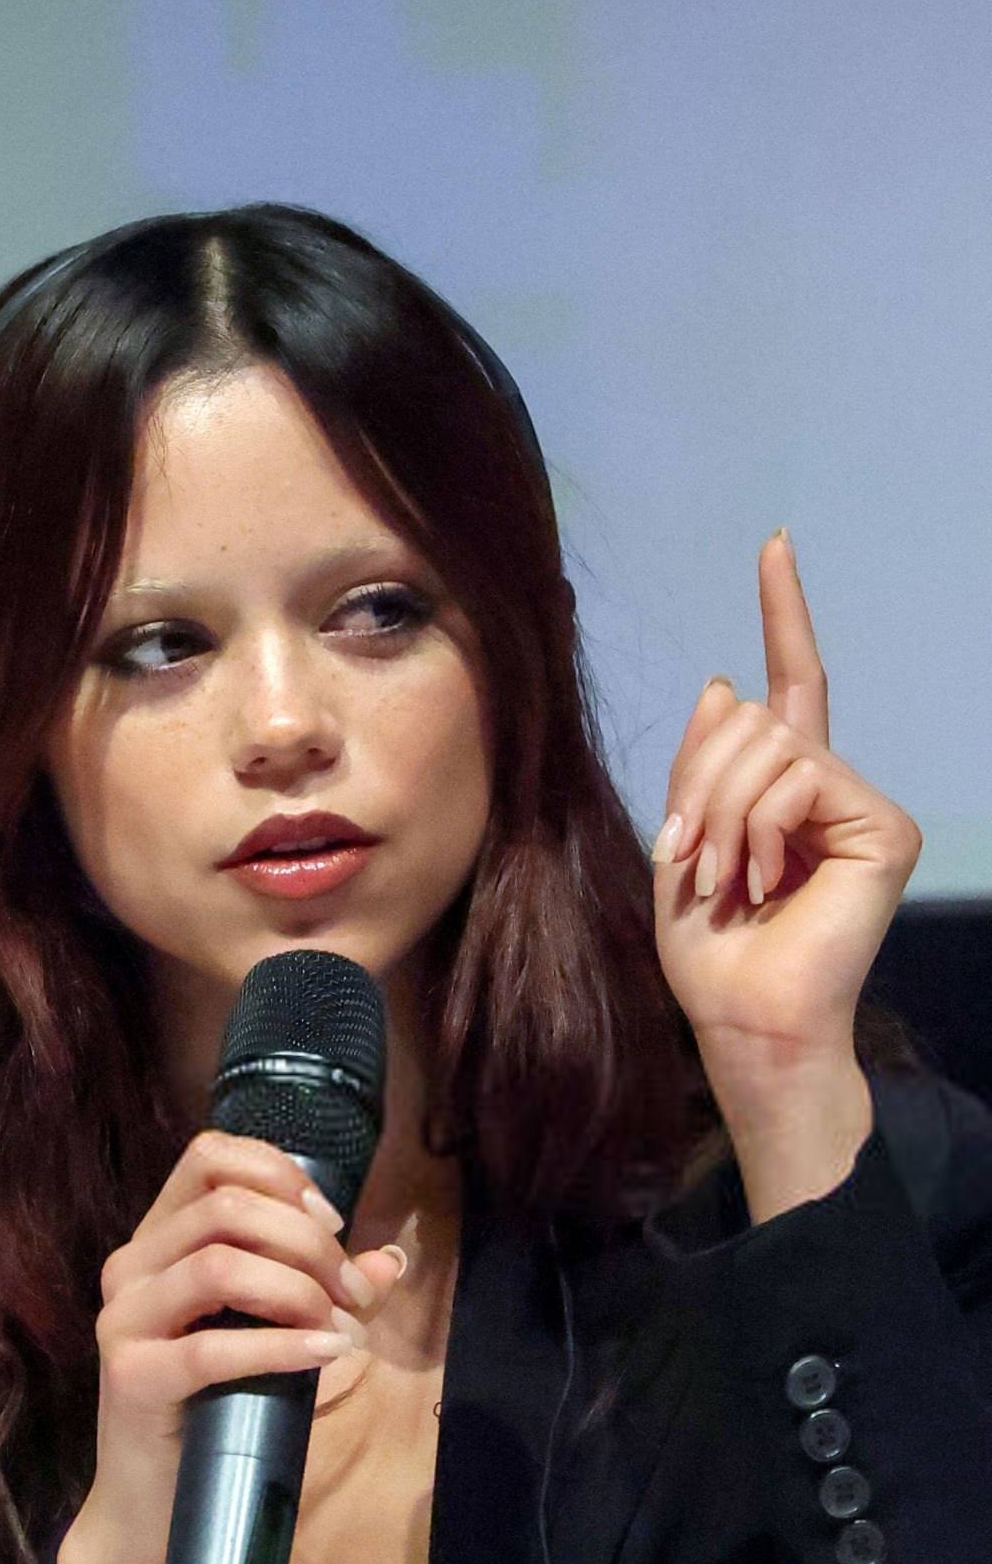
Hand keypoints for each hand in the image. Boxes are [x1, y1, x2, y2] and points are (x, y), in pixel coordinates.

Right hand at [68, 1130, 402, 1563]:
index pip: (209, 1156)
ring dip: (298, 1289)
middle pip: (226, 1207)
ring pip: (219, 1263)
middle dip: (306, 1242)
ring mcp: (123, 1320)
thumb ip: (322, 1290)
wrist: (153, 1509)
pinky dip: (282, 1345)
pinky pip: (213, 1346)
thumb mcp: (271, 1333)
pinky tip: (326, 1353)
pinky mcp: (131, 1377)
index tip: (330, 1223)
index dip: (278, 1173)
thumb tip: (389, 1259)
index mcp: (158, 1240)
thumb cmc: (216, 1409)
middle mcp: (131, 1267)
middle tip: (350, 1291)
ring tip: (339, 1324)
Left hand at [650, 531, 921, 1204]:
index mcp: (781, 786)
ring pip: (768, 742)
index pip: (788, 681)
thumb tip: (726, 681)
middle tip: (694, 859)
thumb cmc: (711, 950)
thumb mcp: (682, 840)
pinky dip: (758, 825)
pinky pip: (799, 776)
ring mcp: (860, 804)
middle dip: (700, 783)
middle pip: (750, 716)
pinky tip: (765, 879)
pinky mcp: (881, 826)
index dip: (781, 612)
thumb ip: (701, 763)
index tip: (774, 546)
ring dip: (721, 811)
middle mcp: (827, 784)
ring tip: (725, 877)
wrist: (745, 1017)